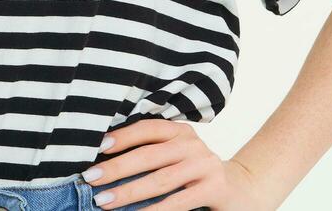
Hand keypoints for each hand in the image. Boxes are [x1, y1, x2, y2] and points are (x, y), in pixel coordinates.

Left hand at [85, 119, 282, 209]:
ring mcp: (205, 165)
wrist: (239, 190)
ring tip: (104, 201)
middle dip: (117, 168)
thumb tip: (104, 164)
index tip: (99, 147)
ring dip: (129, 192)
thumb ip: (150, 154)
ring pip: (161, 179)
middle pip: (149, 155)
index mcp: (181, 131)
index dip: (123, 136)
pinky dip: (155, 210)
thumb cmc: (194, 174)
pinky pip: (178, 201)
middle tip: (91, 179)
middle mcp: (193, 144)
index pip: (148, 128)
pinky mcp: (214, 187)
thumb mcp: (176, 157)